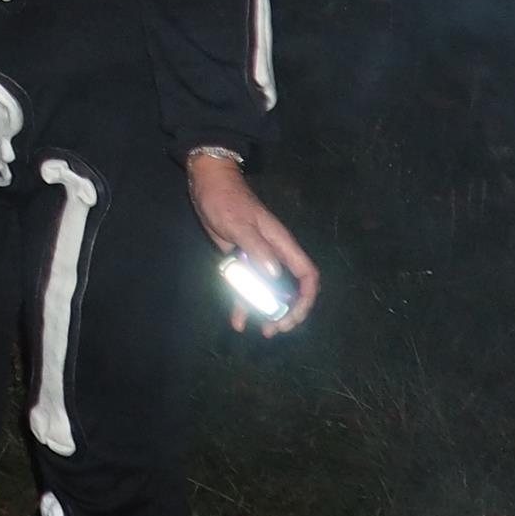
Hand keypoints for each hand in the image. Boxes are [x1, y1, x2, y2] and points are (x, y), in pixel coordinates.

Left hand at [186, 151, 318, 335]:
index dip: (306, 298)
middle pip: (292, 289)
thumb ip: (256, 247)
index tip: (292, 316)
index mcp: (281, 244)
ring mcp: (258, 258)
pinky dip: (243, 303)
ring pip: (268, 292)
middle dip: (288, 312)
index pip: (307, 275)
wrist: (207, 184)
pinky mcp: (241, 259)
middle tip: (273, 329)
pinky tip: (237, 321)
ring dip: (266, 311)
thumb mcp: (238, 223)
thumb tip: (274, 275)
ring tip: (261, 331)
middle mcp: (274, 254)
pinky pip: (246, 286)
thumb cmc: (225, 199)